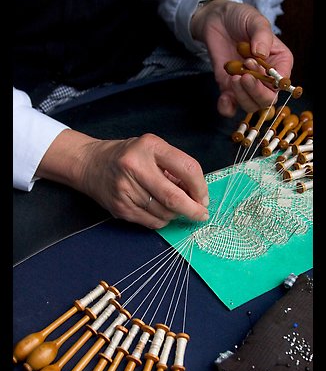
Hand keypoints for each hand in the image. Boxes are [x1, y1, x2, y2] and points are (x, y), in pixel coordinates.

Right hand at [37, 129, 208, 228]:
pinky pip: (152, 222)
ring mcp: (126, 190)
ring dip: (176, 214)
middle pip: (174, 198)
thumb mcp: (153, 149)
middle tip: (201, 214)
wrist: (91, 164)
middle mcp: (136, 168)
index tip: (204, 197)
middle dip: (193, 210)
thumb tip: (196, 194)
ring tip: (174, 206)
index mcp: (149, 147)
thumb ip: (174, 167)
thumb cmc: (128, 156)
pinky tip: (160, 210)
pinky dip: (163, 220)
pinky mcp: (121, 208)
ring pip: (164, 213)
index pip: (187, 169)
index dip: (200, 187)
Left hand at [191, 0, 293, 116]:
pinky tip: (224, 97)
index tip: (256, 66)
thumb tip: (261, 54)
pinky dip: (227, 107)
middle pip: (267, 99)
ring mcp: (247, 85)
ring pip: (250, 105)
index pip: (281, 82)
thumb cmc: (241, 19)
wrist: (217, 21)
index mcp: (279, 62)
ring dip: (242, 96)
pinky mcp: (229, 89)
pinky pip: (230, 108)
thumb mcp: (255, 20)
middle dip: (255, 91)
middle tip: (243, 75)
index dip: (270, 81)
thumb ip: (261, 35)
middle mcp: (265, 78)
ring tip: (233, 76)